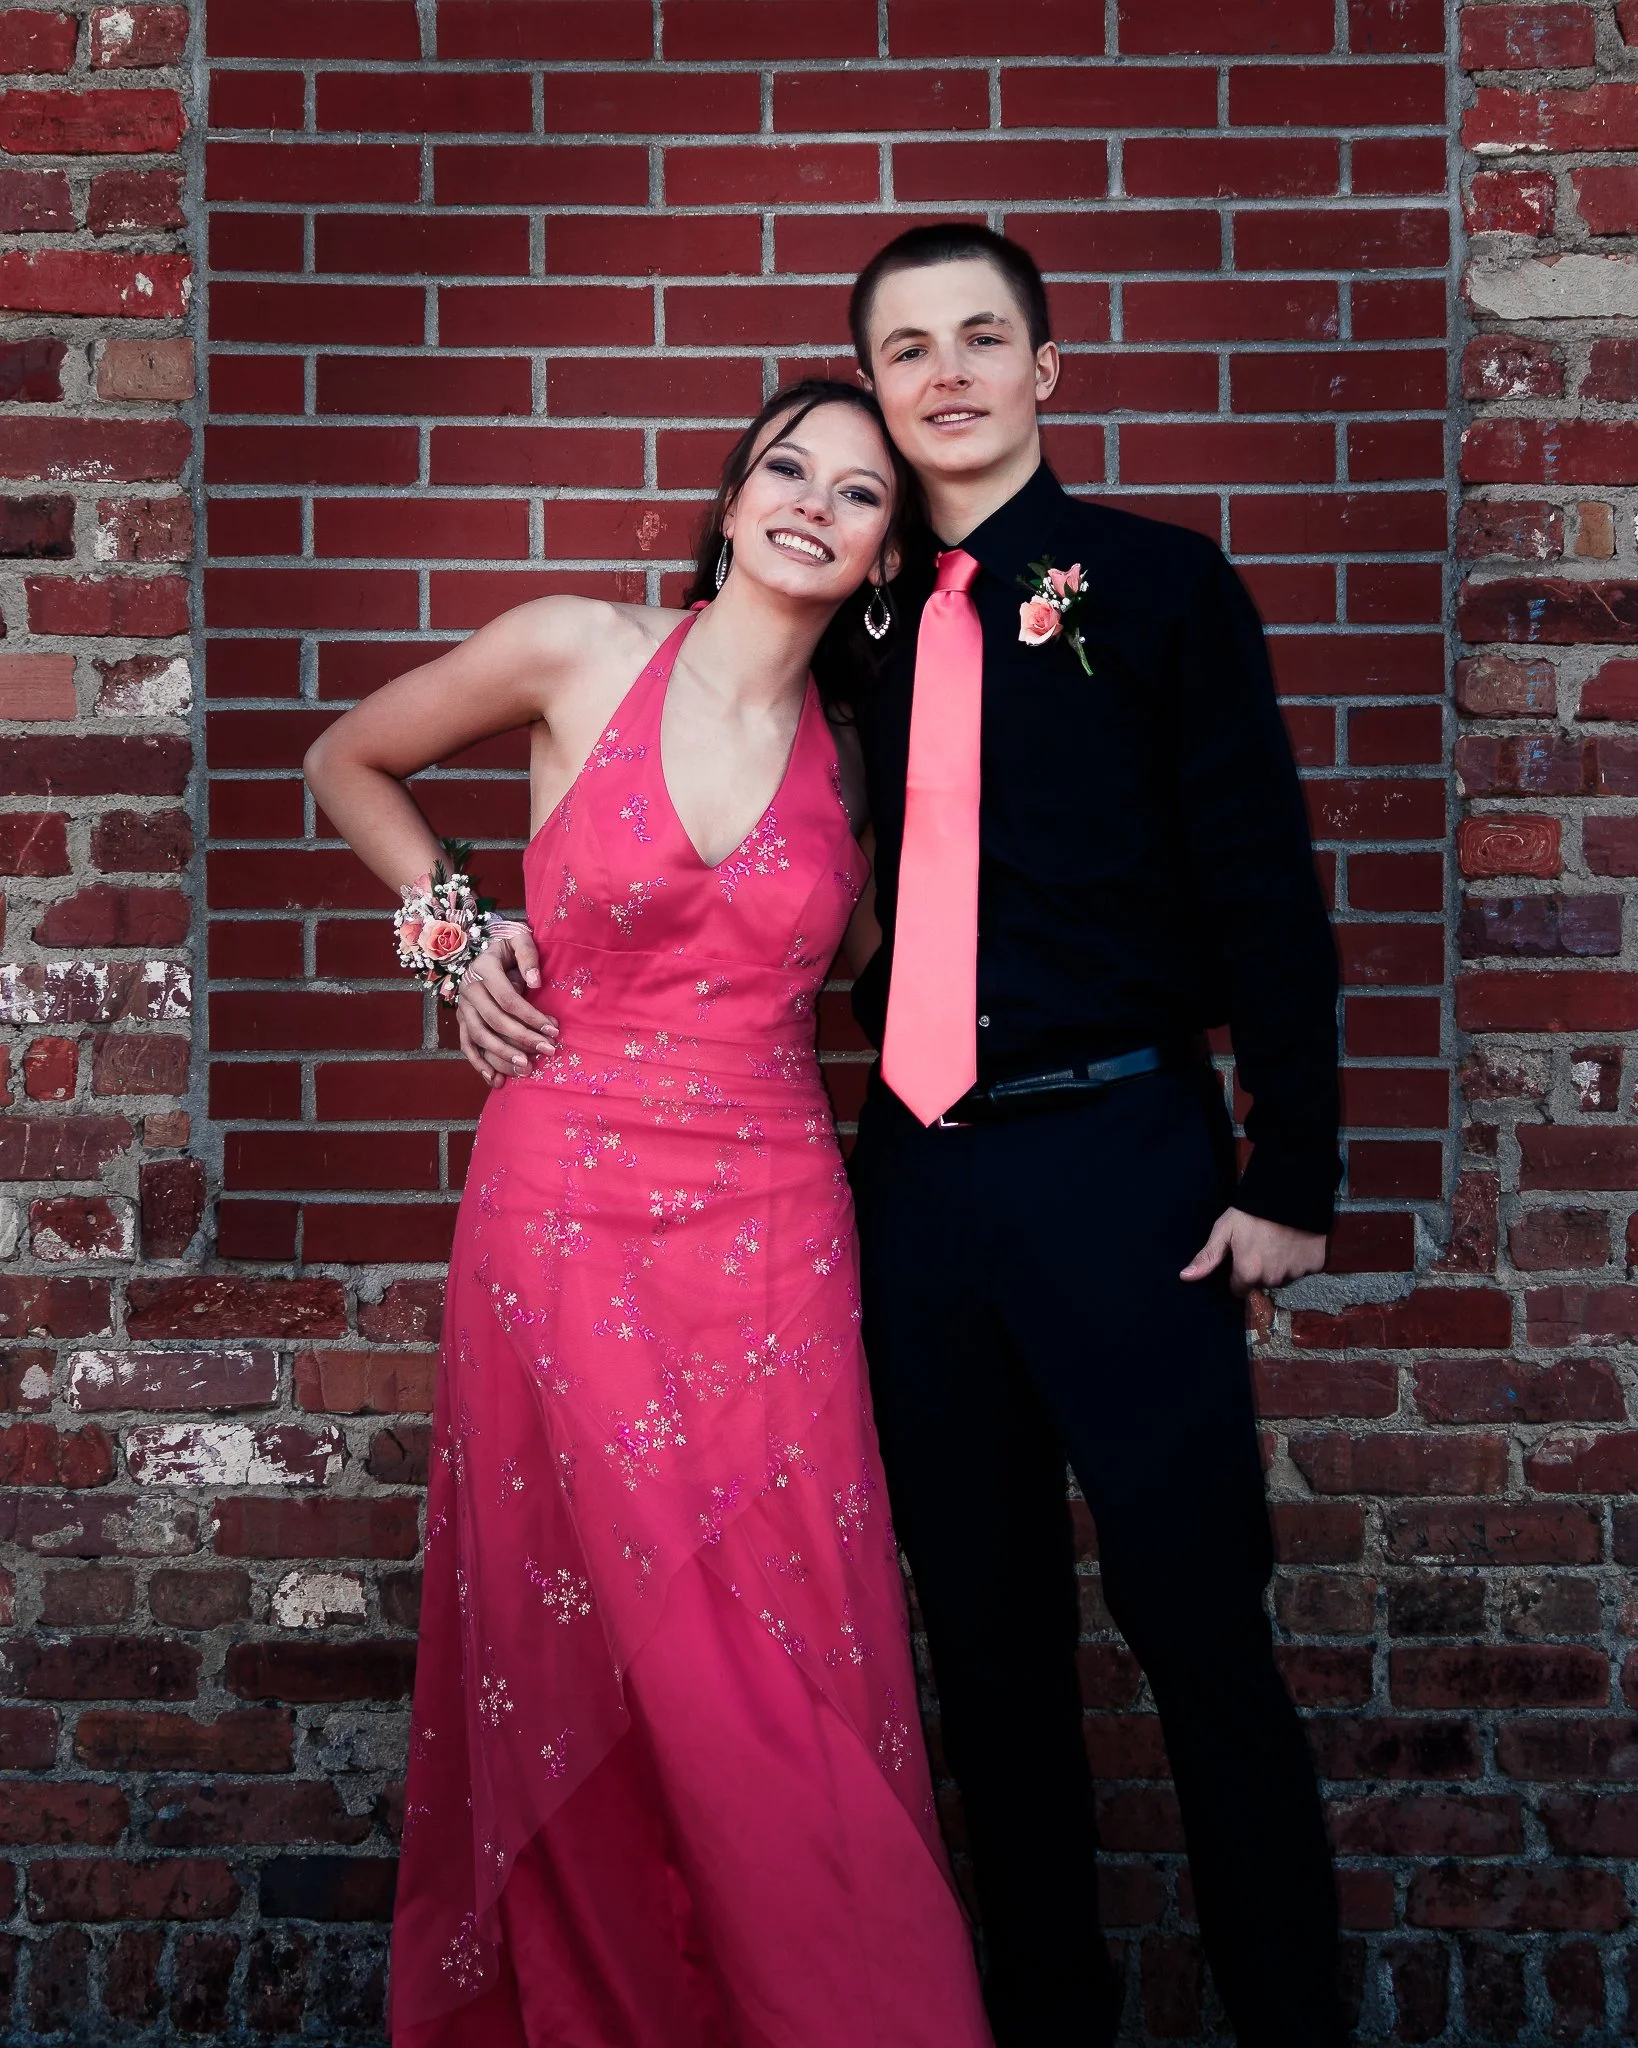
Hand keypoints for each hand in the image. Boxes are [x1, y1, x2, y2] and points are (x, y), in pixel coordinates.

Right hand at [456, 921, 556, 1086]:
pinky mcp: (462, 1020)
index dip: (531, 1016)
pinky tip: (496, 1080)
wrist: (483, 947)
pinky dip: (479, 1064)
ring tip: (526, 1069)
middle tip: (547, 1052)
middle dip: (522, 1039)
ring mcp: (463, 1007)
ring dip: (502, 1056)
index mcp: (484, 968)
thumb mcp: (518, 937)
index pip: (508, 999)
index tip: (554, 1030)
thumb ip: (528, 954)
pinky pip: (467, 1045)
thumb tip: (535, 981)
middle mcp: (469, 989)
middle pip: (494, 1021)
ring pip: (479, 1037)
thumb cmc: (507, 944)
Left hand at [1180, 1207, 1326, 1297]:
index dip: (1238, 1273)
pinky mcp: (1315, 1265)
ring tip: (1277, 1241)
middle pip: (1261, 1283)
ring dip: (1279, 1265)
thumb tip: (1185, 1277)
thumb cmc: (1251, 1212)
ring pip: (1282, 1277)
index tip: (1241, 1256)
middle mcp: (1273, 1279)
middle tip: (1260, 1244)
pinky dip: (1298, 1258)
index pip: (1239, 1289)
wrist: (1290, 1193)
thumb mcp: (1224, 1230)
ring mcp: (1296, 1273)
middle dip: (1259, 1269)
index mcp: (1249, 1273)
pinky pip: (1303, 1269)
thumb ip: (1207, 1257)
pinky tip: (1294, 1240)